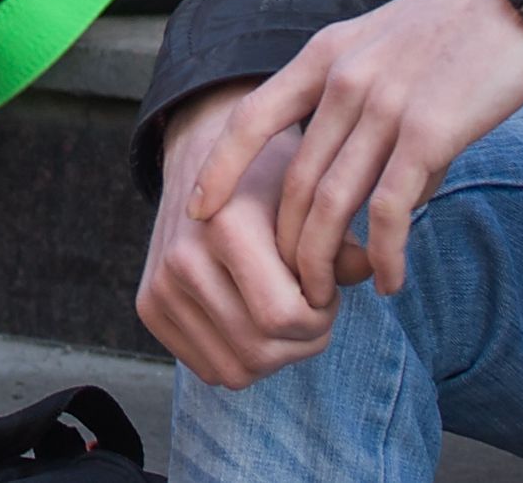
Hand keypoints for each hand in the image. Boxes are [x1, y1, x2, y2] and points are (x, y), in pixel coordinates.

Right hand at [136, 78, 341, 386]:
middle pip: (260, 352)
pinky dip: (239, 356)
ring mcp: (160, 285)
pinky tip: (250, 317)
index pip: (284, 318)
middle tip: (311, 309)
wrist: (201, 152)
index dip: (321, 317)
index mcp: (225, 227)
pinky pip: (208, 368)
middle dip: (302, 342)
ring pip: (234, 371)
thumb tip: (374, 274)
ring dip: (272, 355)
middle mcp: (183, 258)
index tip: (325, 289)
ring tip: (283, 314)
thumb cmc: (270, 176)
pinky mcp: (148, 305)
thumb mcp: (313, 193)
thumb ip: (342, 241)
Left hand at [188, 0, 522, 319]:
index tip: (196, 212)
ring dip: (323, 260)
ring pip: (332, 202)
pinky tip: (390, 281)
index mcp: (322, 54)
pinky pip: (390, 210)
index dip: (219, 169)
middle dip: (284, 242)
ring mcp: (384, 106)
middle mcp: (343, 79)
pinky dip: (383, 255)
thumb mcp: (381, 46)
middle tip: (289, 285)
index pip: (250, 118)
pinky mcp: (431, 133)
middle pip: (293, 179)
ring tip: (325, 296)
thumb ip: (357, 106)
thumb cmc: (454, 27)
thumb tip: (367, 189)